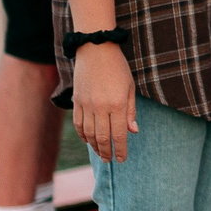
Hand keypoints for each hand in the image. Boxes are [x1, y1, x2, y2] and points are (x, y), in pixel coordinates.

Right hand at [72, 42, 138, 161]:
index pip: (119, 134)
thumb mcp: (130, 87)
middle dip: (107, 152)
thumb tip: (133, 131)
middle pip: (102, 137)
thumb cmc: (118, 67)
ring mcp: (87, 104)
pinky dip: (82, 134)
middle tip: (110, 160)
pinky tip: (87, 140)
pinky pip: (78, 123)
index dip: (121, 149)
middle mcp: (101, 107)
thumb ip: (131, 111)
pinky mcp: (77, 100)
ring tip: (100, 153)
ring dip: (94, 146)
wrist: (95, 49)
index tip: (121, 159)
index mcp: (118, 104)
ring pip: (89, 133)